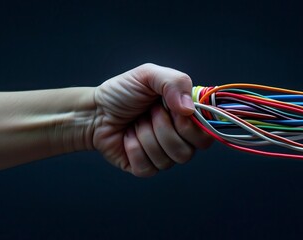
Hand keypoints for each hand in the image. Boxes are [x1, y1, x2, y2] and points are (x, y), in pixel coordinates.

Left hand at [93, 63, 212, 176]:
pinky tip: (128, 138)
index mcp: (187, 117)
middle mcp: (179, 138)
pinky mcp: (145, 168)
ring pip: (168, 160)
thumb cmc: (122, 92)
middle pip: (189, 151)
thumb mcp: (149, 74)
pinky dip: (134, 149)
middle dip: (163, 129)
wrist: (95, 110)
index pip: (206, 134)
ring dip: (146, 137)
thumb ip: (175, 82)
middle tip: (149, 113)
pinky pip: (148, 167)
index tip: (173, 111)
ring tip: (136, 123)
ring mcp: (163, 155)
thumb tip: (188, 110)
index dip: (190, 126)